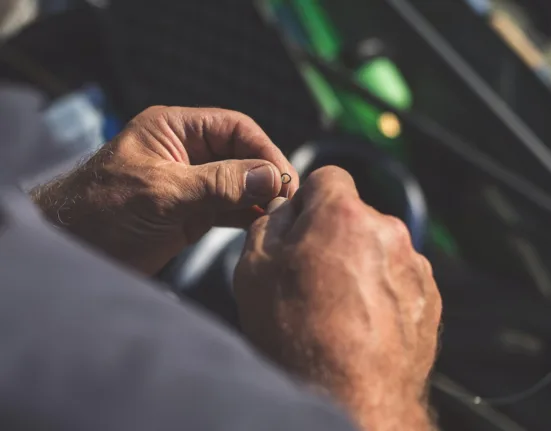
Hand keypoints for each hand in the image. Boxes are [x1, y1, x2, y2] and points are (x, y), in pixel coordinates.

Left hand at [31, 106, 297, 274]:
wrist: (73, 248)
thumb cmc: (102, 210)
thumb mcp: (163, 193)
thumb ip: (218, 183)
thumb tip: (270, 176)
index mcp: (175, 130)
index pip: (234, 128)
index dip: (263, 149)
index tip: (284, 177)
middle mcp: (187, 152)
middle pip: (241, 155)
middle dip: (265, 175)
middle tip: (286, 201)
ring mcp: (191, 183)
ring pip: (238, 183)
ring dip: (259, 197)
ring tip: (279, 215)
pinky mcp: (191, 212)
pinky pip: (228, 207)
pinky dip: (246, 215)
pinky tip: (261, 225)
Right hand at [234, 166, 440, 430]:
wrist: (350, 397)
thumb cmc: (298, 336)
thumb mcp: (254, 269)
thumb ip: (270, 223)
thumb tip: (285, 210)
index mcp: (343, 215)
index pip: (328, 176)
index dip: (309, 198)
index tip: (302, 222)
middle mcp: (387, 231)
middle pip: (353, 215)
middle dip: (333, 234)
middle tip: (311, 274)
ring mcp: (413, 265)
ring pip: (377, 247)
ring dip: (359, 263)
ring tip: (337, 306)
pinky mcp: (429, 296)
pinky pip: (398, 277)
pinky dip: (381, 290)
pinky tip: (360, 321)